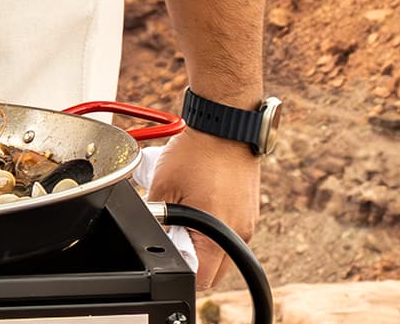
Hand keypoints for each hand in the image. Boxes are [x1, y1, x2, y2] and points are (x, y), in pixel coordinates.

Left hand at [148, 128, 259, 291]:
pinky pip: (231, 228)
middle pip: (216, 269)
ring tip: (188, 213)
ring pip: (224, 249)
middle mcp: (241, 231)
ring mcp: (248, 219)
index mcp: (220, 233)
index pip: (202, 278)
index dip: (181, 270)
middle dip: (193, 260)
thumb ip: (156, 216)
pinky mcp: (249, 206)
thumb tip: (149, 232)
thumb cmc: (198, 150)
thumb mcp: (163, 185)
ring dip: (205, 241)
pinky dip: (215, 224)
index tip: (170, 251)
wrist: (225, 121)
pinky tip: (201, 201)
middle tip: (176, 234)